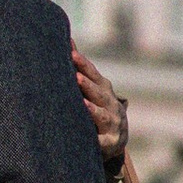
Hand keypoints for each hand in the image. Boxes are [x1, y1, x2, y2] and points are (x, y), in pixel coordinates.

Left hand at [75, 47, 126, 168]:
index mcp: (104, 89)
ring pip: (103, 116)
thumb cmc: (98, 106)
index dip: (83, 65)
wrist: (116, 138)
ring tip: (83, 104)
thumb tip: (67, 39)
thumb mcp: (93, 87)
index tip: (72, 55)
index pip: (93, 75)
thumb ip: (80, 67)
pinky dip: (96, 140)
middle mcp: (111, 104)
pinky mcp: (109, 143)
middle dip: (88, 85)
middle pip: (99, 94)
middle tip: (76, 77)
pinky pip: (101, 142)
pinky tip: (89, 138)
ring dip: (94, 110)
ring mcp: (113, 124)